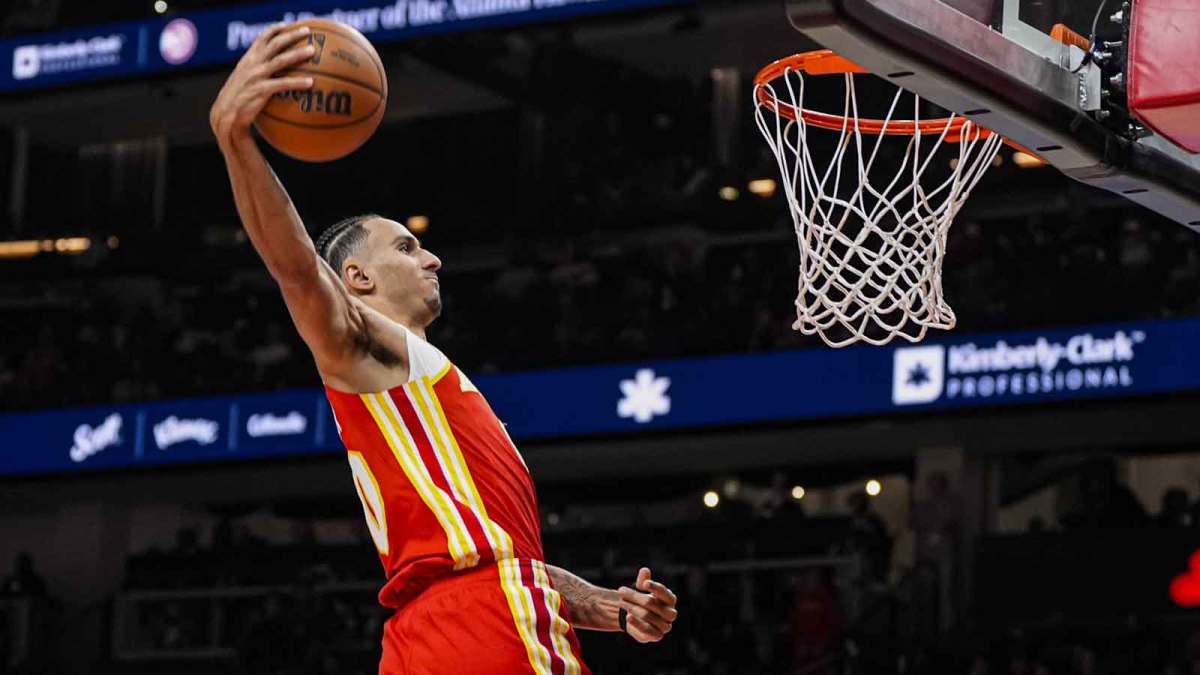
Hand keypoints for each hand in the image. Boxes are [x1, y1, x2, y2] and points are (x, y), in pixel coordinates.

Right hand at [210, 22, 315, 146]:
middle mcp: (252, 64)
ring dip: (297, 54)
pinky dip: (298, 82)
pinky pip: (283, 84)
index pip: (261, 39)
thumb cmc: (237, 100)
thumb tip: (271, 72)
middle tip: (307, 31)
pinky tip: (310, 83)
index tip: (288, 25)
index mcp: (248, 59)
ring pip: (280, 60)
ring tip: (312, 51)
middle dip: (291, 35)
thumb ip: (255, 72)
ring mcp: (256, 76)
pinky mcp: (261, 90)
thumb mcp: (243, 80)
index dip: (275, 30)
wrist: (226, 115)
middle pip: (274, 44)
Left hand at [617, 567, 677, 642]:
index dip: (653, 587)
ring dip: (631, 608)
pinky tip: (628, 617)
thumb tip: (644, 570)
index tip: (642, 584)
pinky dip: (636, 623)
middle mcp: (670, 613)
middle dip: (634, 596)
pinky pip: (647, 630)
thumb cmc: (643, 600)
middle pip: (650, 603)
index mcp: (670, 599)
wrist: (639, 619)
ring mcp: (665, 626)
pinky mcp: (657, 636)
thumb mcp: (643, 588)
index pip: (663, 592)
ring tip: (621, 602)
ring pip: (646, 615)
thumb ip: (644, 580)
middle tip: (620, 590)